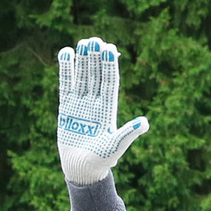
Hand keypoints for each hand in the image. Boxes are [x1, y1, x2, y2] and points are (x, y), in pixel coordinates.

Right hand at [55, 37, 149, 185]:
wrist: (82, 170)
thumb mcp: (115, 147)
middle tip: (94, 40)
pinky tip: (65, 53)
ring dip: (83, 59)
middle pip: (96, 75)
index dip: (109, 66)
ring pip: (82, 77)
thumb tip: (144, 122)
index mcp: (108, 109)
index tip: (109, 49)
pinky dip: (66, 70)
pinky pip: (65, 85)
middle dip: (95, 58)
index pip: (109, 82)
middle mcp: (95, 103)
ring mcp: (80, 104)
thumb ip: (127, 133)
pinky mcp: (66, 108)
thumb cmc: (101, 161)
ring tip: (83, 42)